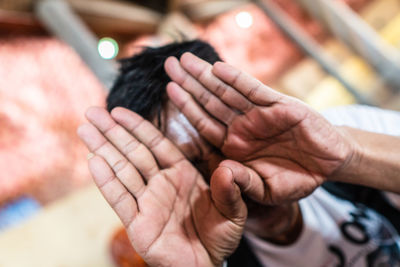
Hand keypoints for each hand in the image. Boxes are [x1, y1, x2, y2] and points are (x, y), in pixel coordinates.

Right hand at [77, 107, 246, 266]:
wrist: (206, 265)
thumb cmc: (219, 236)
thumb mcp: (232, 211)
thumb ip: (229, 190)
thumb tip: (227, 170)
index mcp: (182, 173)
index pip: (156, 144)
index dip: (138, 127)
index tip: (119, 111)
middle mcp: (161, 183)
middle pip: (133, 153)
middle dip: (113, 132)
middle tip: (92, 112)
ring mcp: (148, 202)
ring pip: (122, 171)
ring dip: (103, 150)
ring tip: (85, 130)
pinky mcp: (138, 224)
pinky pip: (120, 199)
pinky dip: (107, 182)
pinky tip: (94, 161)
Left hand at [164, 53, 354, 204]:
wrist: (329, 164)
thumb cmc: (294, 179)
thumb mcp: (266, 189)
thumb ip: (244, 183)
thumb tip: (222, 170)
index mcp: (234, 145)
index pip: (204, 123)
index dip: (187, 107)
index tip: (169, 90)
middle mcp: (242, 126)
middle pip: (209, 101)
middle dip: (189, 83)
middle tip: (169, 64)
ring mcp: (259, 114)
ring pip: (227, 92)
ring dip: (206, 75)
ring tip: (185, 60)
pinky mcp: (279, 105)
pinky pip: (254, 90)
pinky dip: (237, 79)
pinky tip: (218, 68)